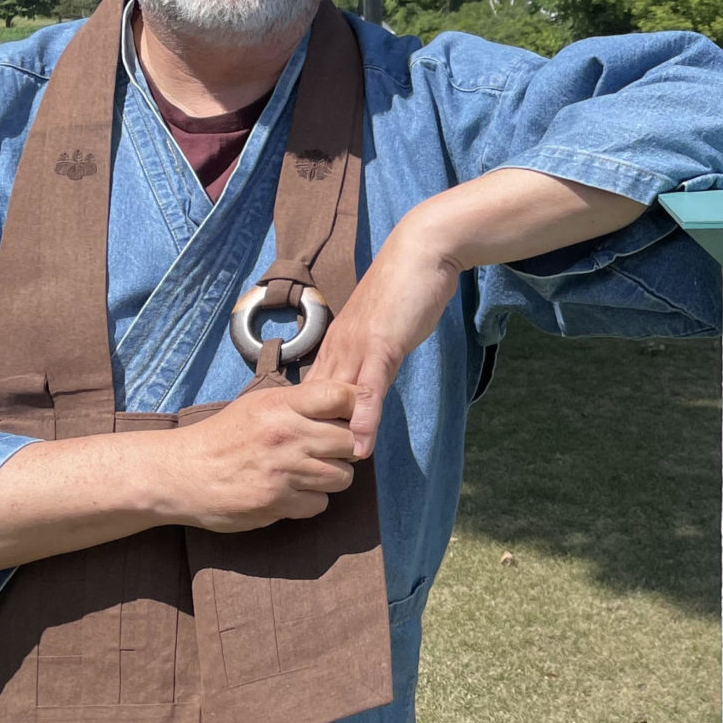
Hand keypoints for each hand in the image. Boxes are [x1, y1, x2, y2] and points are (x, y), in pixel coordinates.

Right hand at [161, 379, 360, 529]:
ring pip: (343, 477)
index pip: (341, 396)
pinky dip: (311, 501)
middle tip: (329, 451)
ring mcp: (283, 471)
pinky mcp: (277, 503)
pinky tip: (292, 492)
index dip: (355, 406)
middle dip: (347, 449)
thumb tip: (350, 404)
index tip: (351, 417)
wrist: (180, 473)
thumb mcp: (259, 404)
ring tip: (309, 472)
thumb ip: (301, 403)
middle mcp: (286, 435)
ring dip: (331, 477)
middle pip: (352, 442)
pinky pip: (320, 504)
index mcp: (281, 405)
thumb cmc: (224, 436)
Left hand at [307, 169, 645, 457]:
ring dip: (331, 437)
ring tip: (325, 473)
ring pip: (337, 402)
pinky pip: (368, 390)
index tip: (298, 453)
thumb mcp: (383, 326)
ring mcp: (358, 348)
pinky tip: (362, 446)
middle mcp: (339, 348)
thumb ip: (374, 353)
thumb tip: (368, 377)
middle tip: (299, 474)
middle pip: (316, 404)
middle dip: (308, 437)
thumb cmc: (405, 284)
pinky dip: (363, 420)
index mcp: (337, 344)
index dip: (305, 423)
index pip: (313, 393)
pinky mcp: (382, 346)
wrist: (423, 248)